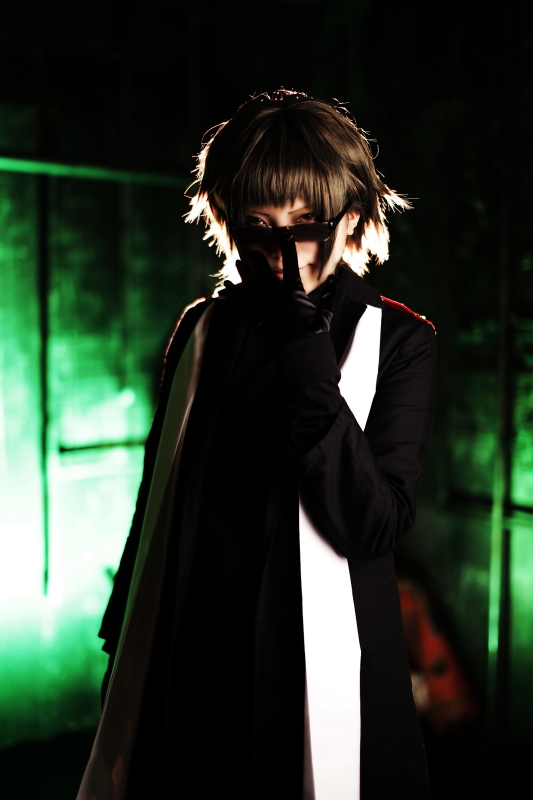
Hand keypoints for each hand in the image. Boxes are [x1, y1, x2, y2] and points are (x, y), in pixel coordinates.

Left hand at [223, 230, 335, 344]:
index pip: (291, 265)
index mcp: (295, 293)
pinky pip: (241, 306)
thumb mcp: (325, 313)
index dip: (288, 248)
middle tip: (252, 249)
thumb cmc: (316, 334)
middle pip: (265, 275)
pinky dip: (233, 296)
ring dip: (244, 274)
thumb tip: (334, 279)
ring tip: (238, 262)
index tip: (285, 234)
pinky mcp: (257, 322)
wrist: (303, 355)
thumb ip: (329, 294)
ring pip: (251, 287)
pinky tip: (226, 285)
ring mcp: (265, 310)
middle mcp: (278, 299)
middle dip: (259, 261)